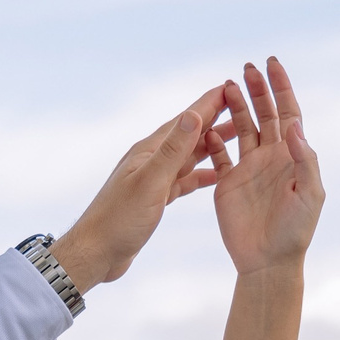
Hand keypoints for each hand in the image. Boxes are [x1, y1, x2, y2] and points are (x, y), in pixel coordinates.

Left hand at [49, 84, 233, 290]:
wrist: (96, 253)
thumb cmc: (118, 220)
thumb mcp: (150, 183)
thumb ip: (173, 151)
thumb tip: (193, 114)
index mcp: (149, 151)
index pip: (185, 120)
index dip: (209, 103)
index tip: (232, 86)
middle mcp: (151, 160)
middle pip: (189, 135)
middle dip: (215, 119)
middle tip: (243, 106)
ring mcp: (153, 179)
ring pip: (188, 157)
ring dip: (211, 145)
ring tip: (236, 136)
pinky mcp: (155, 199)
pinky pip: (183, 181)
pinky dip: (201, 175)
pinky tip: (217, 175)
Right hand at [207, 58, 322, 275]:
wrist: (268, 261)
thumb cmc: (295, 232)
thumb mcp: (309, 195)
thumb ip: (304, 160)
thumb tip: (293, 126)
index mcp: (291, 156)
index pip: (288, 113)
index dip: (281, 88)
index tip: (272, 64)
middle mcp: (270, 157)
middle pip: (264, 114)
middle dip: (257, 90)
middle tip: (247, 68)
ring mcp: (248, 169)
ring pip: (241, 128)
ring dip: (235, 107)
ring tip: (226, 86)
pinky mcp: (227, 183)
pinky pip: (219, 155)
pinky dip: (213, 139)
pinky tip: (208, 126)